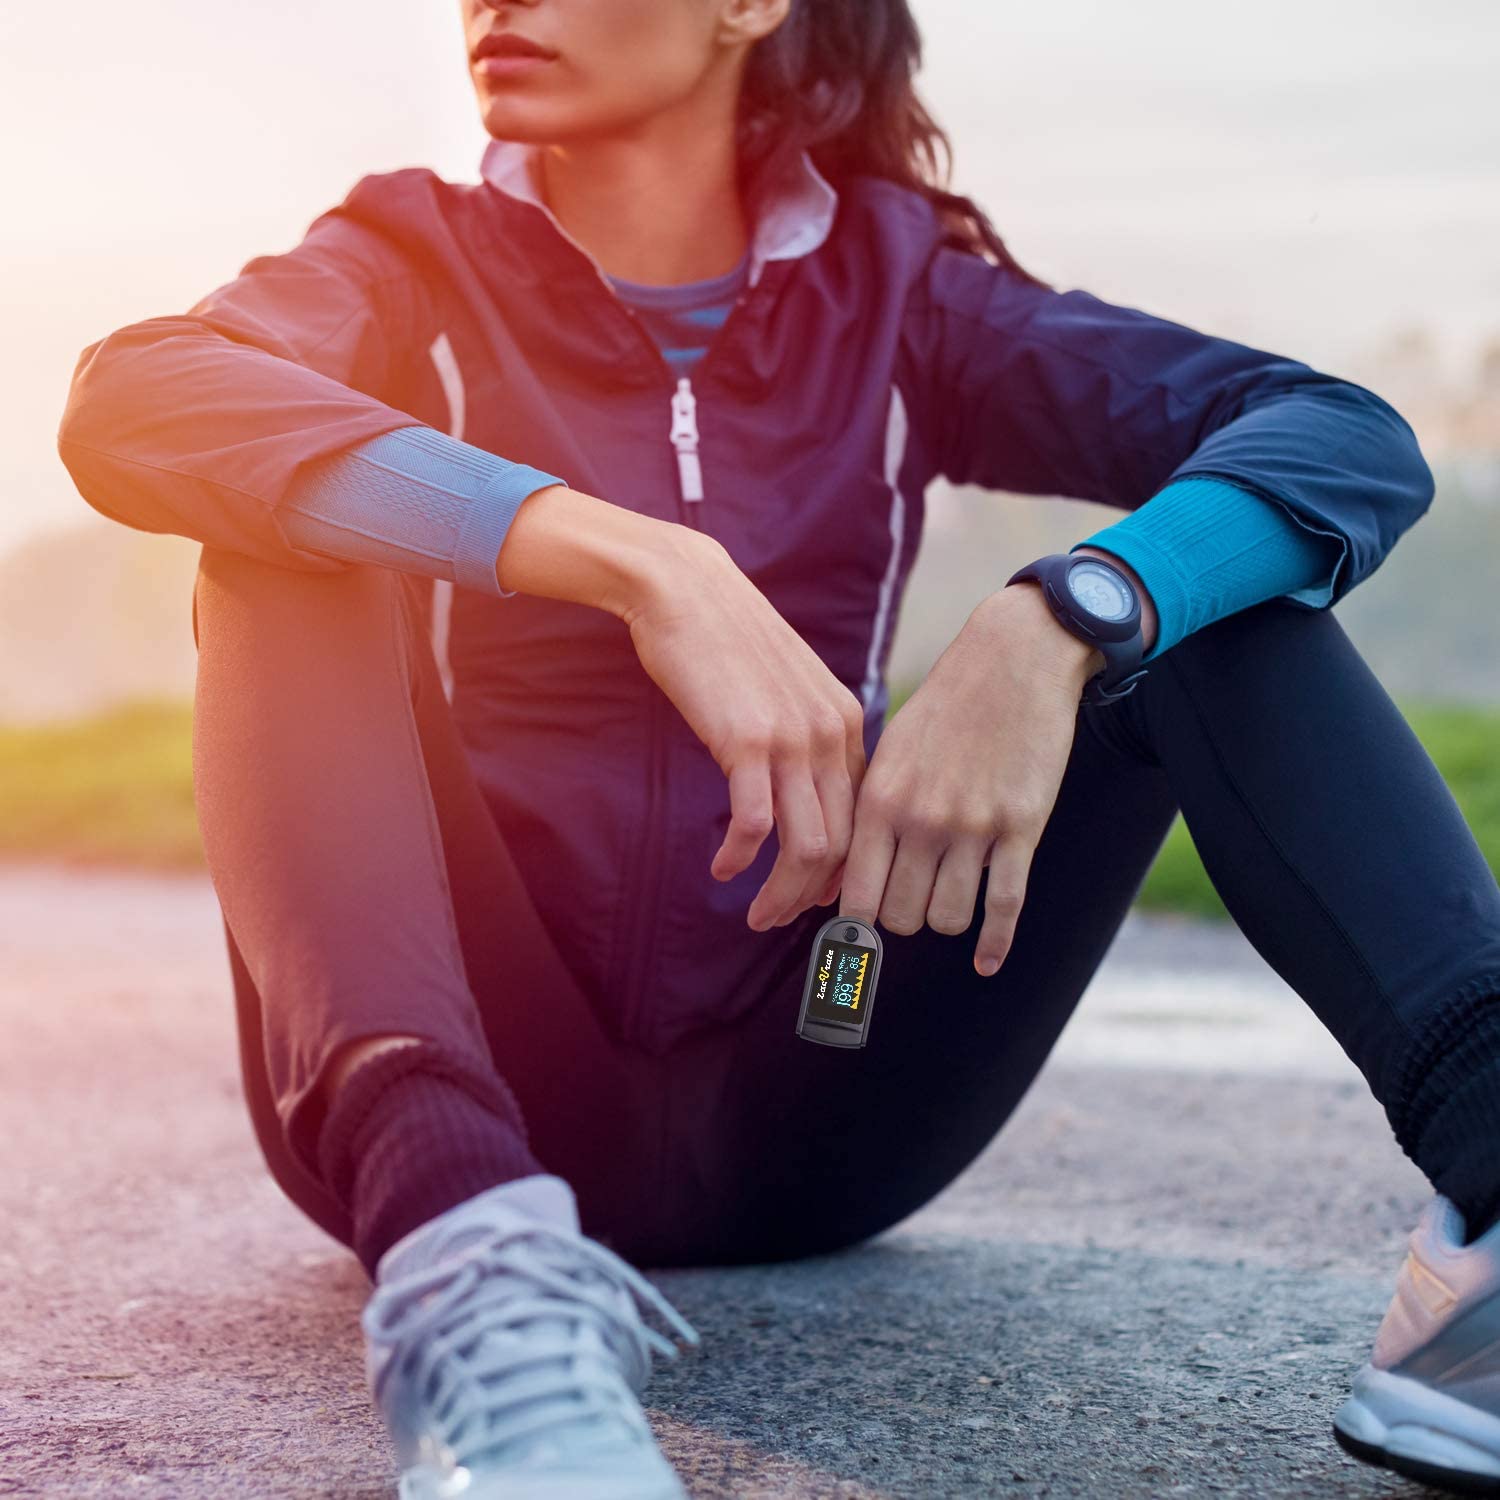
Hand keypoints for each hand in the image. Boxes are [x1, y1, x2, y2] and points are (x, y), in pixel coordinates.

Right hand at [621, 528, 866, 930]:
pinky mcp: (745, 741)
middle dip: (815, 897)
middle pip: (843, 843)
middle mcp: (831, 734)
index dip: (844, 869)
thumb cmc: (729, 640)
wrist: (686, 588)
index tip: (818, 897)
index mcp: (850, 723)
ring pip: (808, 846)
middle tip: (783, 921)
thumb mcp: (790, 687)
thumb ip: (807, 735)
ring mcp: (791, 738)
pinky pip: (754, 825)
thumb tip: (805, 794)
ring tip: (757, 915)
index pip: (865, 818)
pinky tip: (721, 868)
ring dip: (782, 894)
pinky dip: (739, 858)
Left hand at [837, 584, 1101, 975]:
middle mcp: (920, 819)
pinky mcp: (1021, 827)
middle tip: (913, 900)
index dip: (856, 924)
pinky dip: (994, 944)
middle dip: (904, 919)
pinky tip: (985, 962)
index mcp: (879, 800)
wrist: (1013, 662)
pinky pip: (1004, 906)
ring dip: (947, 920)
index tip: (860, 930)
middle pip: (900, 917)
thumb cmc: (945, 709)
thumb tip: (848, 876)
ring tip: (950, 896)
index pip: (855, 895)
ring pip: (948, 918)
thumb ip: (871, 811)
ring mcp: (973, 826)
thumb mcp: (891, 752)